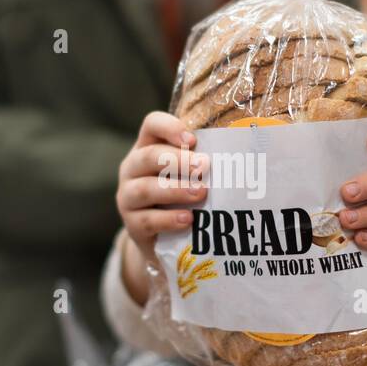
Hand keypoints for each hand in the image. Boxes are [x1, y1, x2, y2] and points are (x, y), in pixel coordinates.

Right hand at [116, 112, 206, 303]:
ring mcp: (127, 197)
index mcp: (147, 147)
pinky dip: (168, 219)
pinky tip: (188, 219)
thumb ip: (200, 162)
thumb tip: (239, 154)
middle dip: (178, 160)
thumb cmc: (180, 198)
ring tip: (200, 193)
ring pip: (145, 189)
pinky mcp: (131, 225)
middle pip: (148, 156)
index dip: (169, 127)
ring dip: (175, 190)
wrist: (161, 240)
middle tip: (204, 167)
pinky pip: (147, 220)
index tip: (192, 140)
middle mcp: (132, 168)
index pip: (151, 125)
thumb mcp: (187, 175)